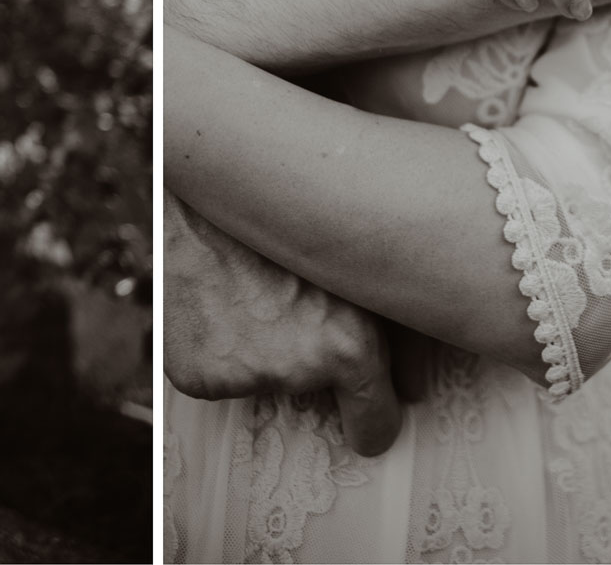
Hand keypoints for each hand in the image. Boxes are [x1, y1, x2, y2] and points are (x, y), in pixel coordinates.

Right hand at [165, 192, 399, 455]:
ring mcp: (245, 375)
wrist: (199, 189)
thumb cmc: (283, 215)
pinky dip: (219, 350)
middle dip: (311, 363)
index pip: (376, 420)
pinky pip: (220, 376)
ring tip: (249, 288)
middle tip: (291, 305)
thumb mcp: (355, 265)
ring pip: (266, 379)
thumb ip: (396, 331)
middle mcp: (298, 367)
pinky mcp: (198, 377)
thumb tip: (412, 388)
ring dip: (262, 348)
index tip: (369, 418)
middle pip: (316, 393)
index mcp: (346, 344)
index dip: (374, 417)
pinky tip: (217, 303)